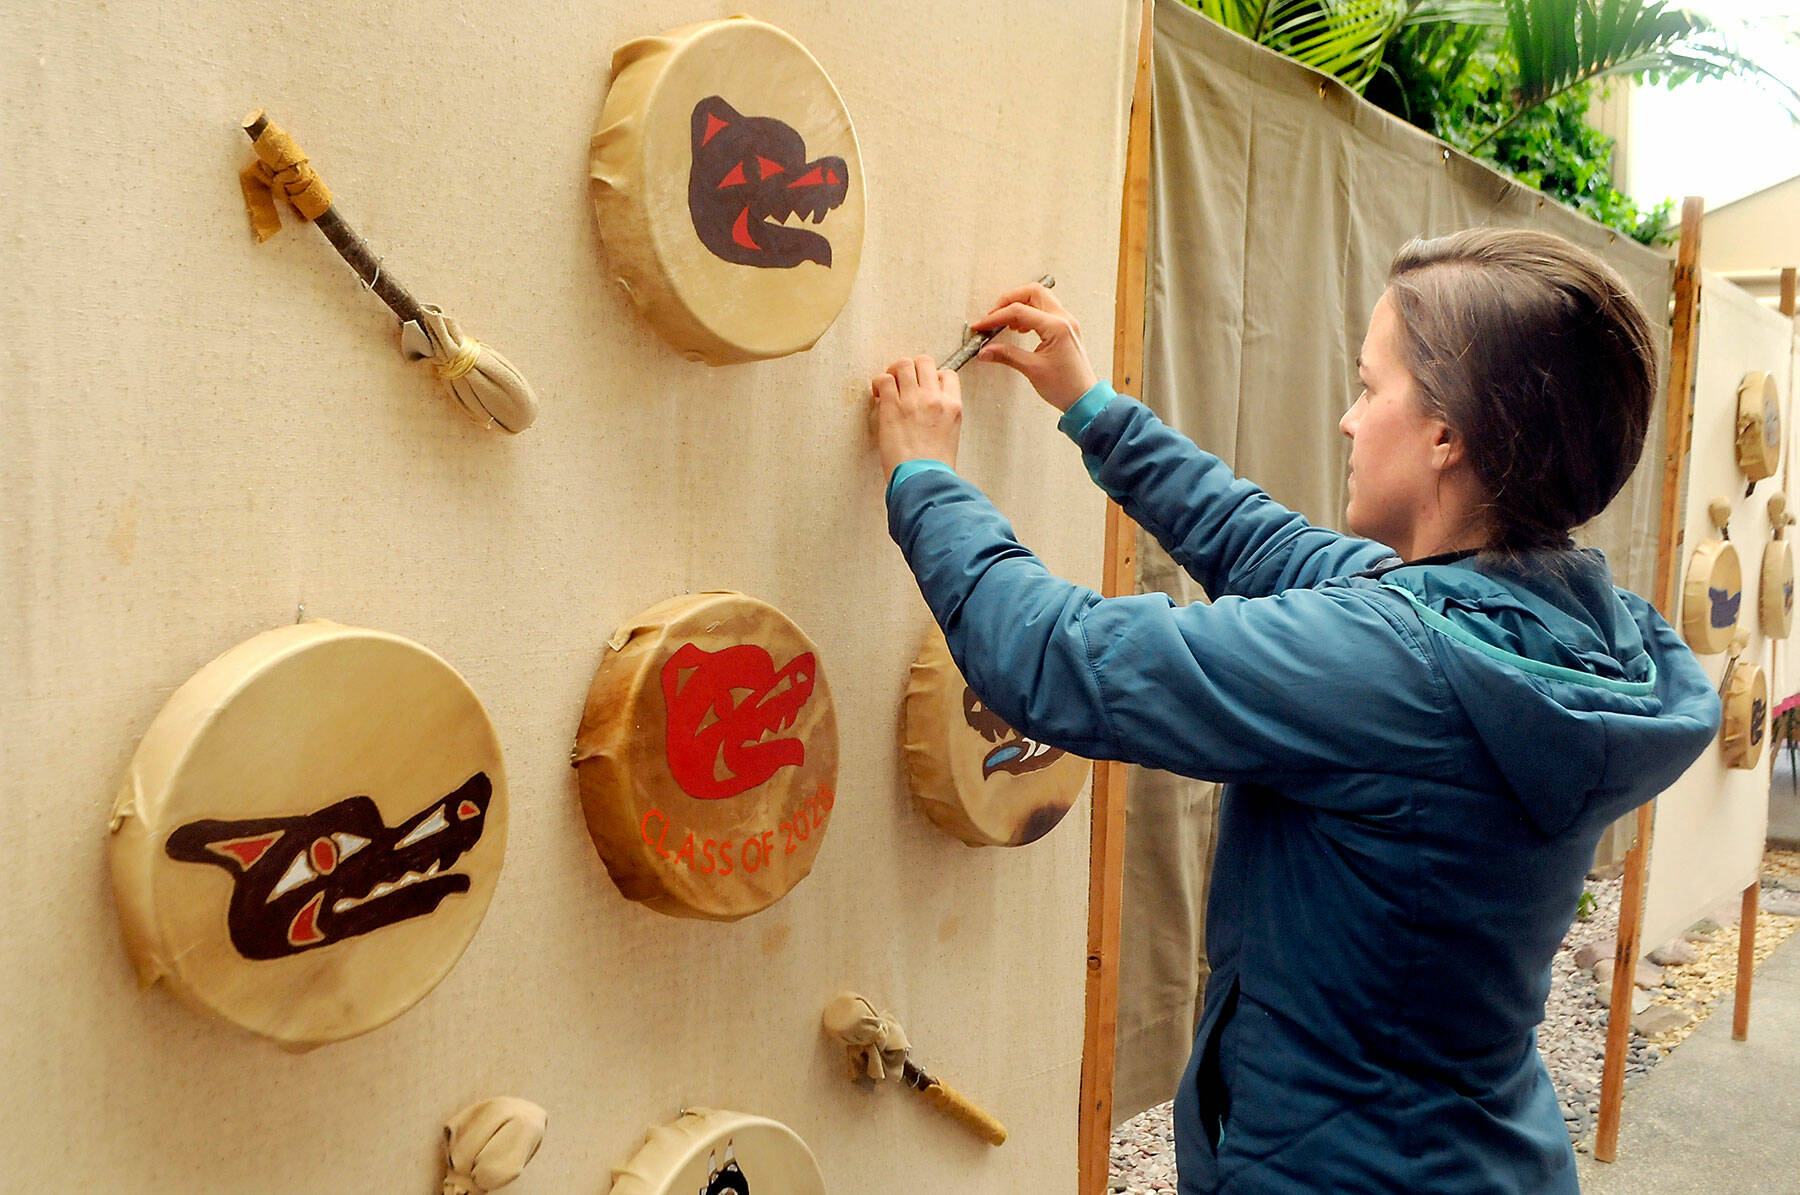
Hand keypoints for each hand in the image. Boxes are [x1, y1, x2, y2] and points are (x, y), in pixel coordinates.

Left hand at [871, 355, 961, 478]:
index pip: (947, 374)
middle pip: (924, 362)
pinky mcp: (893, 406)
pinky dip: (878, 382)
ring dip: (894, 372)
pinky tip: (878, 394)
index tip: (923, 387)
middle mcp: (935, 398)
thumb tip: (929, 406)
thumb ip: (942, 414)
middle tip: (903, 382)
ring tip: (888, 386)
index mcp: (953, 406)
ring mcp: (913, 400)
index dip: (933, 376)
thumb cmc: (934, 466)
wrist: (923, 478)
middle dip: (912, 368)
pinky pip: (884, 379)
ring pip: (903, 364)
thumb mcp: (950, 435)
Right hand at [970, 282, 1097, 410]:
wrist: (1084, 399)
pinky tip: (1019, 328)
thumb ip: (1007, 355)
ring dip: (1020, 305)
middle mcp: (1064, 319)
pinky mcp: (1065, 329)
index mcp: (1057, 327)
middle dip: (1009, 300)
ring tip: (1005, 323)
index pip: (1019, 311)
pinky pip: (1046, 310)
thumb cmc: (1066, 387)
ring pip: (1040, 298)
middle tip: (993, 315)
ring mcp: (1067, 322)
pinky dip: (1030, 313)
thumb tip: (986, 350)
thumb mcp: (1032, 369)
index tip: (982, 325)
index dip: (996, 317)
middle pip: (1032, 292)